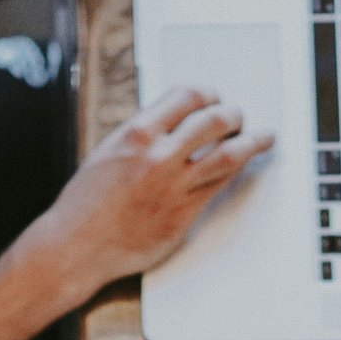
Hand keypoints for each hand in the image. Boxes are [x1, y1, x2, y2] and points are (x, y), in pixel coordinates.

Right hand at [28, 85, 272, 304]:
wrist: (76, 246)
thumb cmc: (86, 202)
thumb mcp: (109, 151)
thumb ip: (143, 135)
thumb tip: (174, 121)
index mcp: (136, 133)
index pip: (187, 95)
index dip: (208, 93)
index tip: (214, 97)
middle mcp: (158, 156)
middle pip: (214, 120)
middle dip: (233, 114)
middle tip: (239, 117)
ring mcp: (174, 186)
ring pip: (229, 154)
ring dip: (252, 141)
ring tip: (263, 137)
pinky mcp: (184, 214)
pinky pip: (220, 185)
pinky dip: (236, 171)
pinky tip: (244, 166)